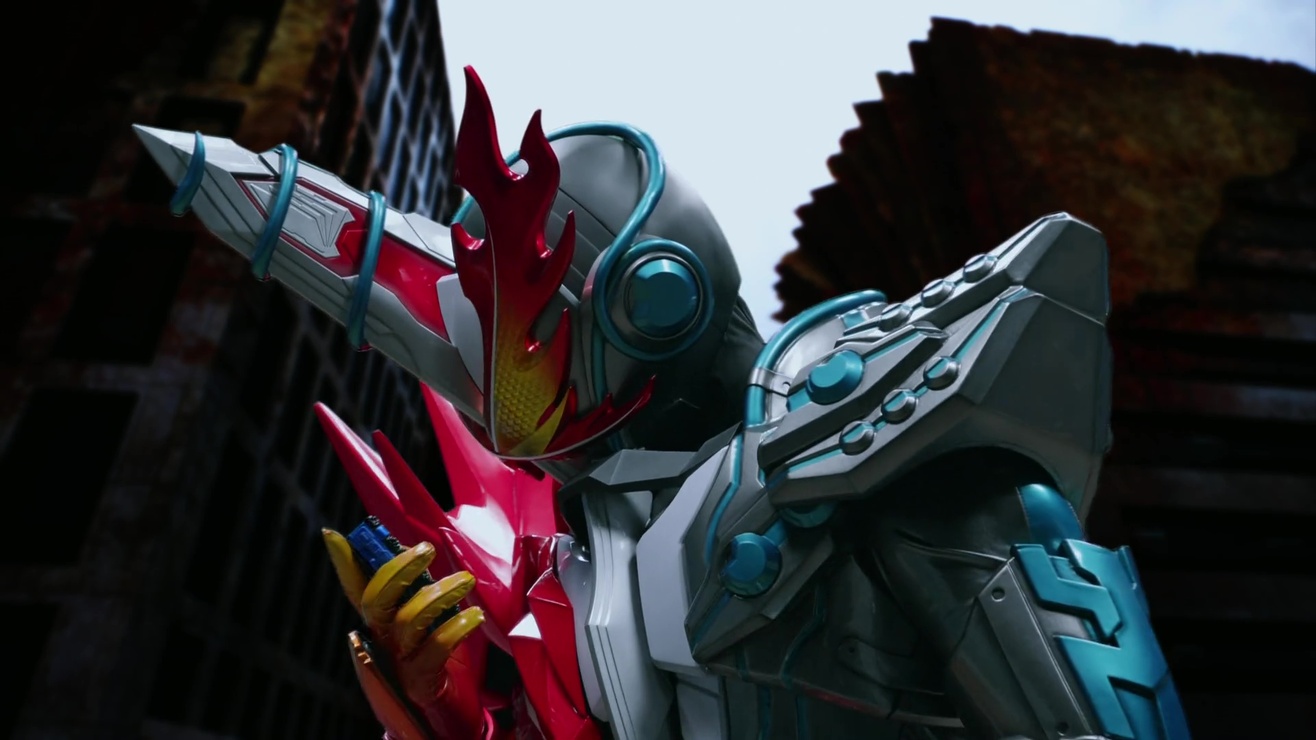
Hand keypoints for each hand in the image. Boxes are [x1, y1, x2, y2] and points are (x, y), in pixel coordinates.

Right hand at [323, 530, 485, 736]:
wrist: (449, 711)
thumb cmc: (438, 656)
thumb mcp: (427, 617)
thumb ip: (418, 588)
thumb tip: (416, 549)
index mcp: (380, 620)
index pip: (356, 587)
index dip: (344, 563)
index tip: (333, 535)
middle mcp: (382, 639)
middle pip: (375, 601)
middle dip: (398, 570)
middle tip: (427, 550)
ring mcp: (398, 660)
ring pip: (407, 620)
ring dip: (438, 594)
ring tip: (465, 582)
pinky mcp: (421, 680)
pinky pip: (433, 649)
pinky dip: (455, 628)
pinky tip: (475, 616)